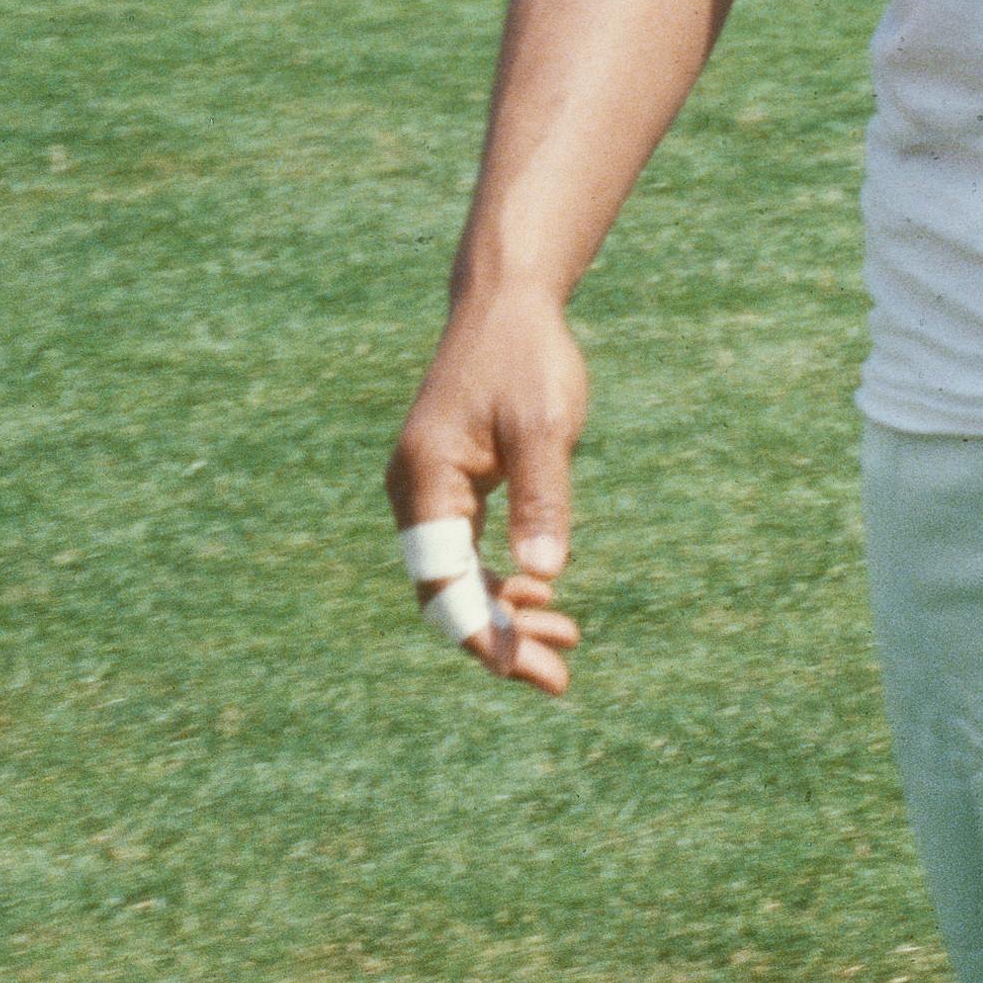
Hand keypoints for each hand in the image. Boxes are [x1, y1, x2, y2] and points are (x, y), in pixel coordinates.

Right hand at [387, 290, 591, 694]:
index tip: (525, 671)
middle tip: (560, 675)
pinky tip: (546, 594)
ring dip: (508, 611)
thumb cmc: (526, 359)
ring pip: (460, 575)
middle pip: (449, 590)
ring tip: (567, 638)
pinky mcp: (451, 486)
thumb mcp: (545, 426)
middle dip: (502, 636)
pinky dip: (505, 577)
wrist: (507, 308)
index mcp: (426, 482)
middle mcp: (416, 494)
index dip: (482, 635)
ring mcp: (430, 491)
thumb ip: (544, 498)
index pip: (445, 584)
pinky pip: (468, 550)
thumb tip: (548, 573)